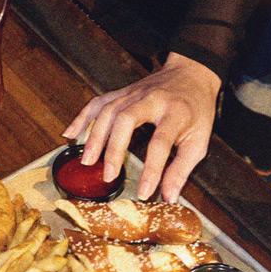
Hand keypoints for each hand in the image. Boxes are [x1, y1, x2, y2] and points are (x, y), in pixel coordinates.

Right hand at [62, 53, 220, 201]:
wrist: (191, 74)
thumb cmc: (196, 111)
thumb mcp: (199, 140)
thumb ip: (182, 169)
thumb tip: (169, 197)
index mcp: (176, 112)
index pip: (160, 142)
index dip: (152, 170)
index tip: (144, 193)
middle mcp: (152, 100)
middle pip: (126, 119)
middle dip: (115, 148)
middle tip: (108, 175)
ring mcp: (134, 94)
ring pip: (108, 111)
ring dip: (95, 136)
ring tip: (88, 162)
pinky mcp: (122, 92)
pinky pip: (98, 103)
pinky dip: (82, 118)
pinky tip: (70, 134)